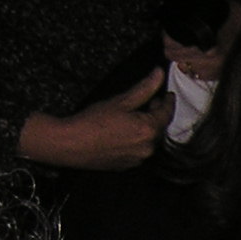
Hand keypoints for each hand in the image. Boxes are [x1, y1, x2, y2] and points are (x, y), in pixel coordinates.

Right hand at [17, 67, 170, 170]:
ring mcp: (138, 159)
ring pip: (149, 140)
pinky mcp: (128, 165)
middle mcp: (148, 148)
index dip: (168, 102)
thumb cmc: (94, 121)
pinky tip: (124, 131)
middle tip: (149, 102)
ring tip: (134, 116)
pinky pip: (138, 150)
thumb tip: (159, 74)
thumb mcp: (121, 100)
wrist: (72, 144)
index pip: (166, 113)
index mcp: (149, 130)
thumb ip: (144, 88)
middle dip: (156, 114)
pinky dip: (136, 139)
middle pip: (159, 128)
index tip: (168, 95)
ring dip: (146, 128)